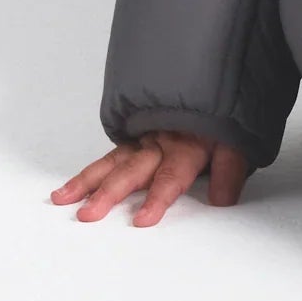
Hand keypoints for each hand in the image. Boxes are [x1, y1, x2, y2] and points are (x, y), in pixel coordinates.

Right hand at [50, 130, 251, 225]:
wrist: (213, 80)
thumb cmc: (222, 117)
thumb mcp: (238, 140)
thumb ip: (230, 168)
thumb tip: (222, 199)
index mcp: (188, 146)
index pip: (171, 176)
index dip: (158, 198)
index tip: (141, 220)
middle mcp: (161, 143)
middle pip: (132, 171)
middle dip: (109, 193)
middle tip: (89, 214)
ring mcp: (144, 140)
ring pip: (112, 162)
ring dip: (87, 182)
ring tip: (63, 199)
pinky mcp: (134, 137)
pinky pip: (110, 156)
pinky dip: (88, 172)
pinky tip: (68, 187)